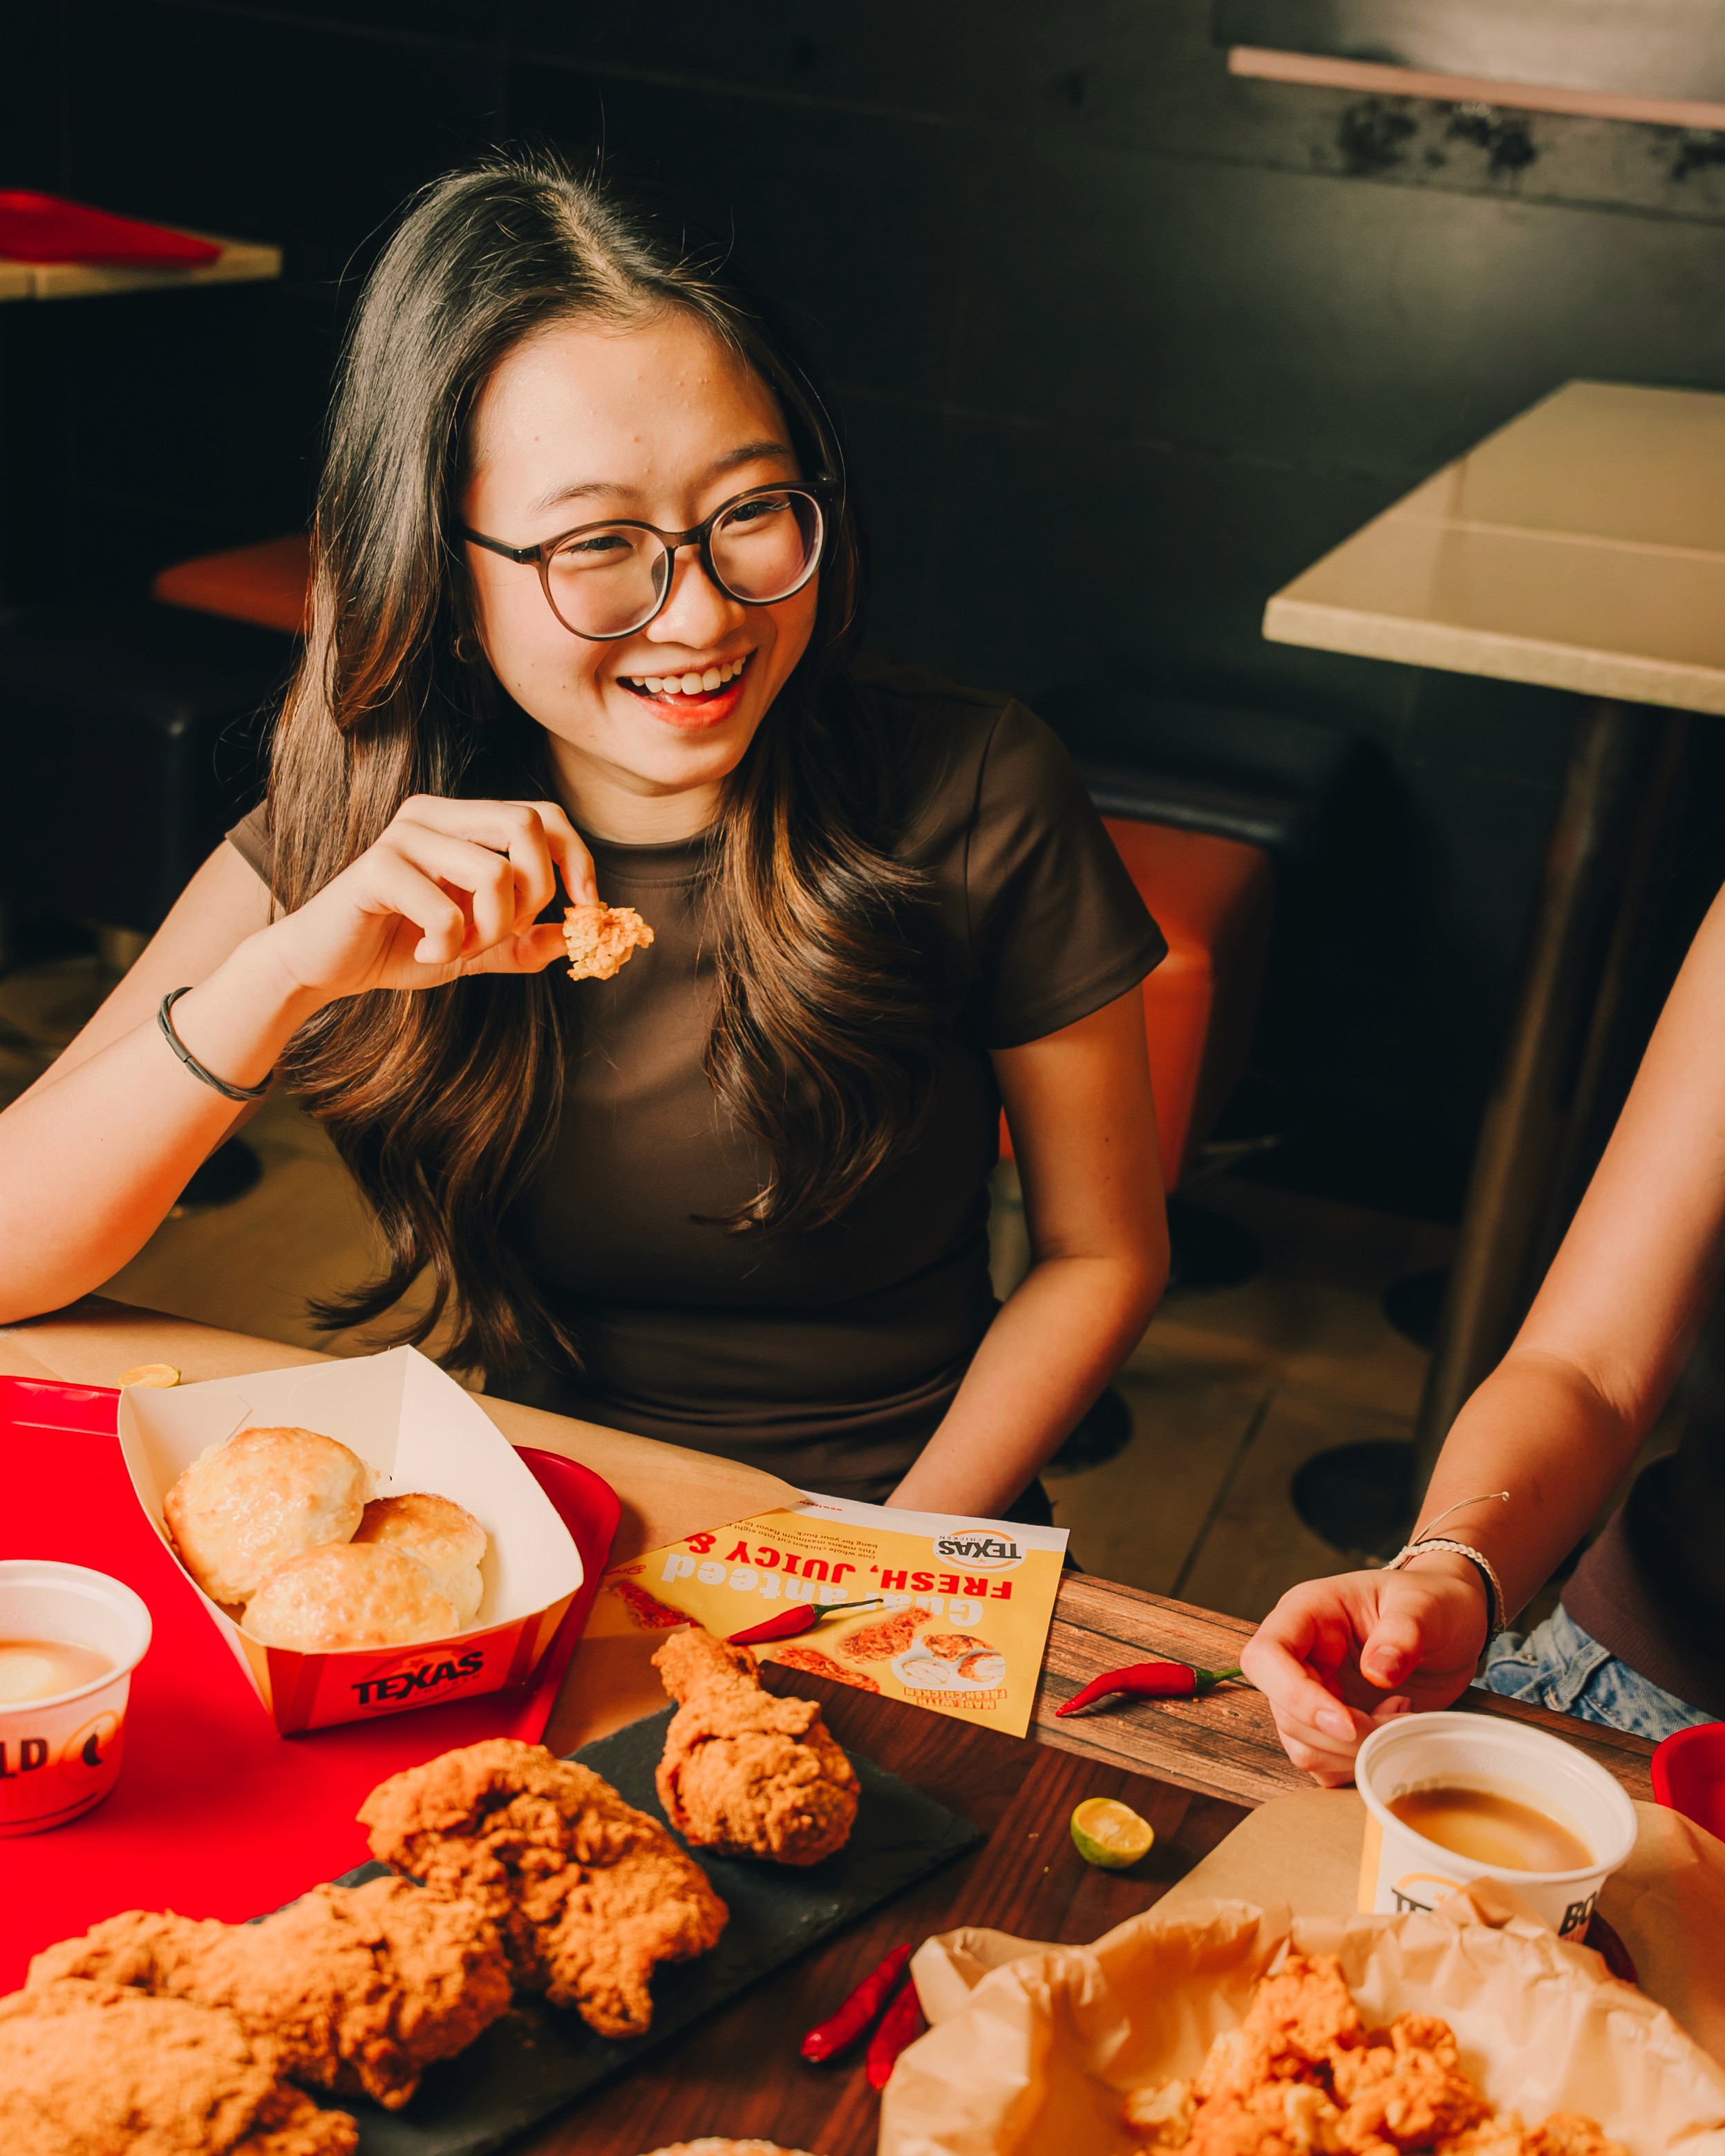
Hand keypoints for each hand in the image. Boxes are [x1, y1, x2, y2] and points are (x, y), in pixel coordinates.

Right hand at [261, 796, 596, 1004]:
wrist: (325, 966)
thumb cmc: (398, 945)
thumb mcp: (475, 949)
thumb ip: (523, 942)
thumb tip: (577, 936)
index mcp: (463, 821)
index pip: (543, 814)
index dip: (577, 857)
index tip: (585, 905)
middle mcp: (435, 814)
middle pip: (527, 825)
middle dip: (535, 894)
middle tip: (501, 933)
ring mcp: (404, 835)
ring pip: (495, 872)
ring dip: (489, 929)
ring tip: (457, 947)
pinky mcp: (377, 868)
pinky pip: (446, 909)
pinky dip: (446, 946)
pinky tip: (423, 950)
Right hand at [1240, 1557, 1488, 1785]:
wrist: (1452, 1625)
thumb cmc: (1433, 1602)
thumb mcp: (1425, 1606)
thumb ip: (1402, 1633)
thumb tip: (1377, 1673)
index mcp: (1306, 1613)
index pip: (1266, 1657)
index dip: (1295, 1696)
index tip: (1347, 1723)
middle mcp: (1299, 1654)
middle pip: (1284, 1710)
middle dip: (1342, 1733)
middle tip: (1397, 1718)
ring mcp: (1312, 1692)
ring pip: (1302, 1745)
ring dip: (1353, 1750)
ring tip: (1400, 1716)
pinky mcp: (1330, 1725)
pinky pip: (1325, 1763)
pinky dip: (1359, 1762)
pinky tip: (1392, 1729)